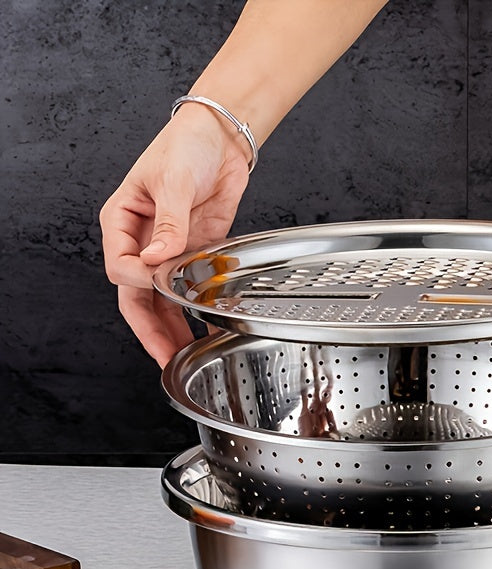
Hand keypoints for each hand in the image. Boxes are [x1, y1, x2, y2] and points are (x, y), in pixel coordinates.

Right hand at [100, 104, 250, 366]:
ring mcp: (170, 252)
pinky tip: (209, 331)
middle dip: (151, 329)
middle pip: (138, 297)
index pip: (120, 267)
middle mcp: (143, 243)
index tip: (155, 285)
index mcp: (122, 223)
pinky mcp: (197, 255)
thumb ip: (168, 222)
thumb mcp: (172, 179)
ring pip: (164, 302)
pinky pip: (193, 291)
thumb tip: (157, 256)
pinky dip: (199, 313)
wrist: (220, 139)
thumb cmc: (185, 146)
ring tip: (185, 356)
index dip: (137, 282)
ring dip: (174, 330)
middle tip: (165, 356)